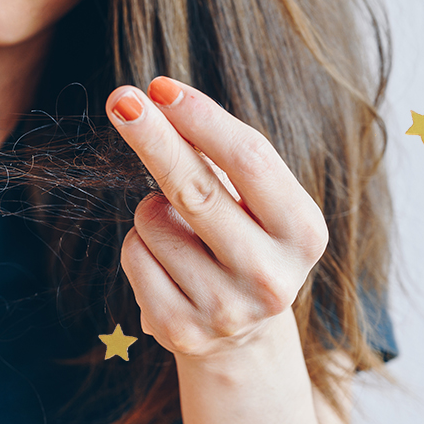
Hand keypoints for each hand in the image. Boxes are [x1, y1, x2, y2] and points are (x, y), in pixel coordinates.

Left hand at [106, 76, 328, 358]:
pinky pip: (133, 255)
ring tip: (183, 235)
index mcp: (303, 232)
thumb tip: (153, 101)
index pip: (249, 159)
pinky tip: (167, 266)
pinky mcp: (180, 330)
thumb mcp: (252, 201)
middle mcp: (271, 276)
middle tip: (120, 98)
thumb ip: (215, 155)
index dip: (201, 118)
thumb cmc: (242, 241)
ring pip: (151, 221)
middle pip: (196, 188)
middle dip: (153, 137)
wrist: (239, 336)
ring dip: (151, 210)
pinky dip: (139, 246)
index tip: (160, 87)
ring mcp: (225, 309)